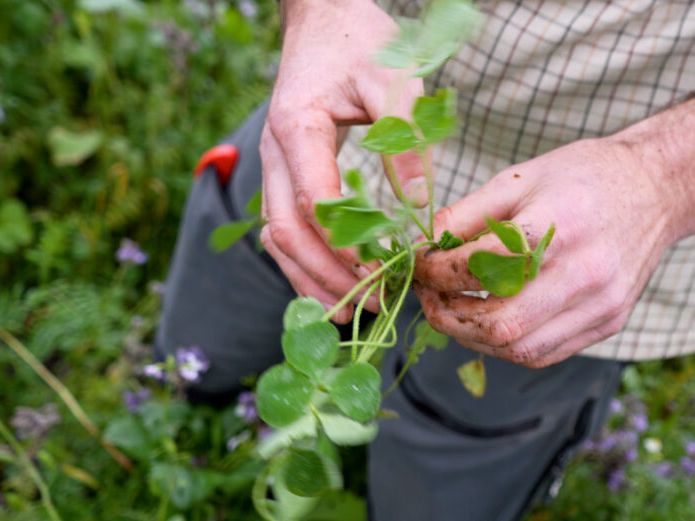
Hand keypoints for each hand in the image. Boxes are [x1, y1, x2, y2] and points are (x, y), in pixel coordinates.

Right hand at [259, 0, 427, 322]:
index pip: (314, 203)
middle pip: (286, 231)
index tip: (381, 275)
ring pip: (276, 238)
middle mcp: (274, 153)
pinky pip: (282, 229)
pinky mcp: (283, 174)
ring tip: (346, 316)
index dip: (345, 247)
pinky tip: (331, 288)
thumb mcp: (395, 80)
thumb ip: (406, 141)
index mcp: (297, 127)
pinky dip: (302, 264)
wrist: (323, 18)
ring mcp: (273, 166)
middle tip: (368, 306)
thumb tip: (420, 210)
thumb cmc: (361, 42)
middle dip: (325, 275)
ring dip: (309, 279)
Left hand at [413, 93, 694, 367]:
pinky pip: (544, 354)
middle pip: (499, 324)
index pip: (479, 267)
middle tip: (427, 297)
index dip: (435, 272)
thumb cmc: (582, 177)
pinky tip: (488, 321)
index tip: (417, 264)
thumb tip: (422, 249)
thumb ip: (467, 214)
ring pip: (520, 350)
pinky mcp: (609, 323)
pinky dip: (505, 346)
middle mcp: (585, 272)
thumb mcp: (519, 178)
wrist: (655, 190)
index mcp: (558, 225)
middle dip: (447, 316)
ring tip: (452, 311)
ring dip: (472, 338)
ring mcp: (601, 305)